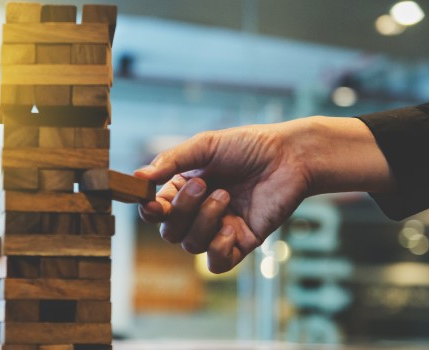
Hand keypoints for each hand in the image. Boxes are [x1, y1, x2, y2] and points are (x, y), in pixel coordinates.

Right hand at [134, 117, 392, 272]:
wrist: (290, 156)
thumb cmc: (248, 146)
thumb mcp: (205, 145)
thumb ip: (171, 160)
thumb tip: (138, 177)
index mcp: (185, 189)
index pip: (156, 210)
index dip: (149, 210)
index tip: (150, 201)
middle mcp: (199, 212)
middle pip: (170, 231)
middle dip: (182, 210)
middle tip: (203, 184)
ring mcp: (220, 229)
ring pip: (191, 245)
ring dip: (205, 220)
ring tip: (226, 195)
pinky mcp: (242, 243)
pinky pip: (217, 263)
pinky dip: (218, 249)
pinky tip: (231, 227)